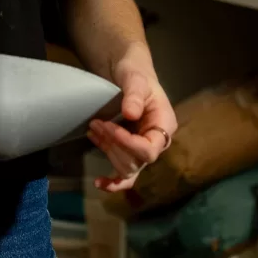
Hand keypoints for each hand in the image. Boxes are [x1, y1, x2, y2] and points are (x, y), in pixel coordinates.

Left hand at [89, 52, 175, 191]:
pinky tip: (99, 183)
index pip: (150, 148)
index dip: (128, 144)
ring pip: (127, 168)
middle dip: (114, 145)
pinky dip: (113, 182)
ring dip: (108, 152)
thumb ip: (134, 94)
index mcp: (164, 125)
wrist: (127, 75)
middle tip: (96, 123)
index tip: (109, 127)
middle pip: (137, 161)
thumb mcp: (135, 78)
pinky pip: (125, 176)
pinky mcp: (131, 153)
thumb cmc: (135, 74)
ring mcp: (144, 150)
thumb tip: (131, 114)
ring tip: (93, 130)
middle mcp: (157, 142)